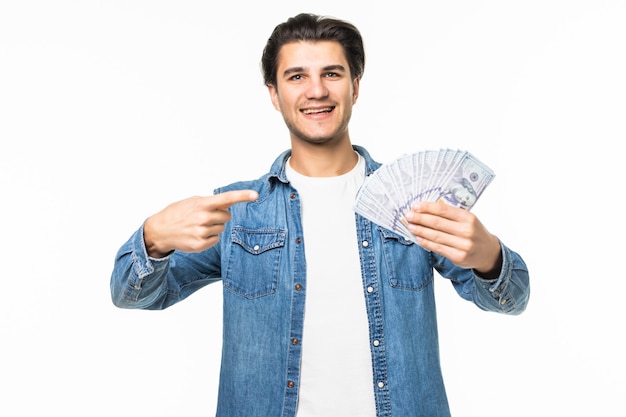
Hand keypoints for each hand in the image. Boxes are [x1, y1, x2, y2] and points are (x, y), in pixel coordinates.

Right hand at [143, 190, 258, 257]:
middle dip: (220, 216)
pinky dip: (210, 237)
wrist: (160, 230)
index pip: (227, 198)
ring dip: (214, 226)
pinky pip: (216, 239)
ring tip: (198, 225)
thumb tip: (228, 205)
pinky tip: (197, 234)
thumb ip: (211, 202)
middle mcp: (203, 217)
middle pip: (227, 216)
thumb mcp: (193, 202)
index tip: (255, 195)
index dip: (242, 196)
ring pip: (222, 228)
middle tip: (205, 216)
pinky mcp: (200, 244)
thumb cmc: (178, 213)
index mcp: (202, 204)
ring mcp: (202, 232)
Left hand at [403, 201, 501, 276]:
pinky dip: (426, 242)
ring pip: (436, 236)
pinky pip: (438, 248)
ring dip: (420, 230)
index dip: (427, 207)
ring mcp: (463, 245)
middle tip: (408, 215)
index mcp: (468, 217)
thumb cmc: (474, 232)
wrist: (488, 252)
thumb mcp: (468, 219)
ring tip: (410, 226)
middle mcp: (467, 231)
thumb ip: (451, 215)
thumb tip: (426, 210)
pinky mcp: (458, 257)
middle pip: (437, 223)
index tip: (415, 206)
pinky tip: (418, 238)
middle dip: (420, 218)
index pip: (443, 210)